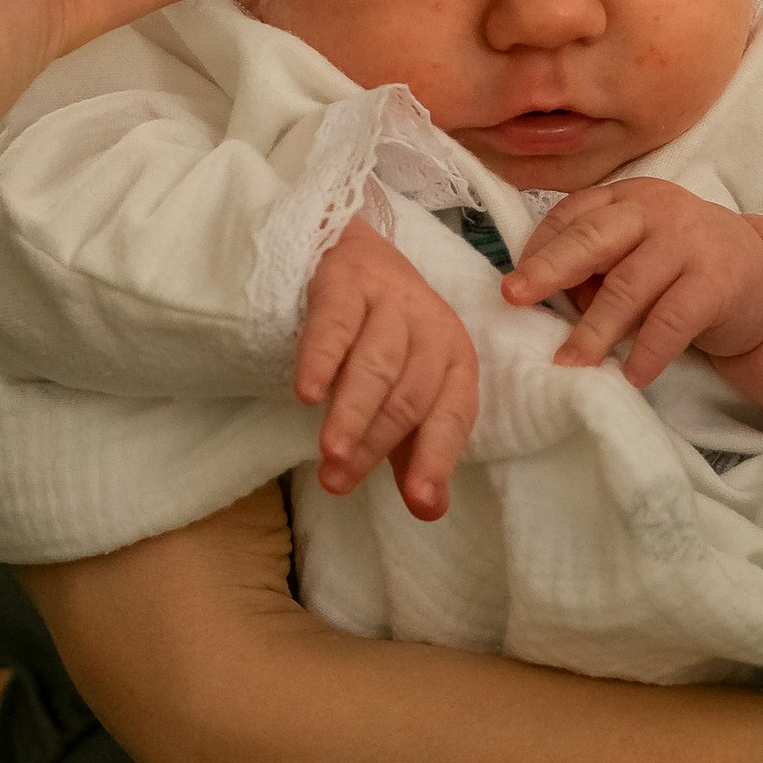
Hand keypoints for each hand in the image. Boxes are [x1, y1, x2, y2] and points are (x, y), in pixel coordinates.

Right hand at [296, 220, 481, 516]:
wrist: (351, 251)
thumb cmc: (383, 338)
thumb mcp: (406, 394)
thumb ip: (414, 452)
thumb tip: (429, 511)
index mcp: (456, 361)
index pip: (453, 415)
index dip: (436, 458)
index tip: (418, 501)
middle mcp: (432, 328)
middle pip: (409, 396)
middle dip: (374, 443)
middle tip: (339, 481)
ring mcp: (392, 301)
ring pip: (376, 365)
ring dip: (351, 413)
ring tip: (328, 453)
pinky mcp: (348, 282)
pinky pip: (336, 325)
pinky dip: (321, 360)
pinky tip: (306, 393)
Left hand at [503, 177, 762, 386]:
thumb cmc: (681, 267)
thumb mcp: (636, 251)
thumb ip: (596, 265)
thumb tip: (547, 300)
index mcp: (627, 198)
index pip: (573, 215)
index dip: (539, 248)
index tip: (514, 285)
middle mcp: (656, 210)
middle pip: (593, 238)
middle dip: (549, 269)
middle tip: (514, 298)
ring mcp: (689, 242)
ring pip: (629, 285)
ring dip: (594, 328)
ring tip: (569, 362)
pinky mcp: (717, 281)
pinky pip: (673, 319)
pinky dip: (648, 351)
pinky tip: (633, 375)